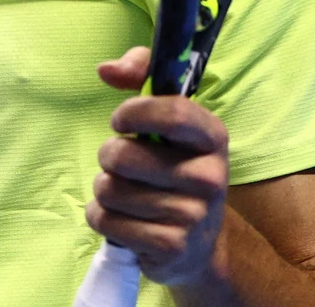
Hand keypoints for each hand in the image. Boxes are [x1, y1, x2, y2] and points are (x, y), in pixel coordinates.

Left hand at [86, 46, 229, 287]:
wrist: (198, 245)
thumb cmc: (173, 168)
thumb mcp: (168, 121)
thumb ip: (141, 76)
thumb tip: (105, 69)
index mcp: (212, 137)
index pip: (172, 111)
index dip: (133, 112)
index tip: (119, 121)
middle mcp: (210, 176)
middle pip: (121, 155)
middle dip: (109, 157)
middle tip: (123, 165)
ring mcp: (192, 214)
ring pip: (108, 189)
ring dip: (105, 190)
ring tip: (127, 194)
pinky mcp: (170, 246)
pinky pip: (105, 221)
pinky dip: (102, 218)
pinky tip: (125, 221)